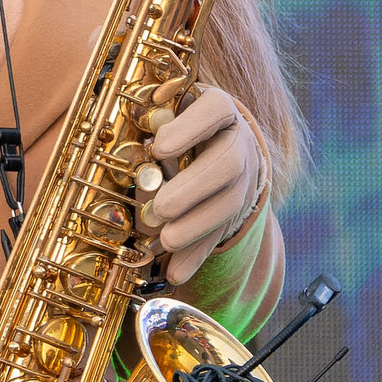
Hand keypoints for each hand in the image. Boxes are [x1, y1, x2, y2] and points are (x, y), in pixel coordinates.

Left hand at [147, 86, 265, 285]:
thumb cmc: (177, 123)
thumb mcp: (165, 111)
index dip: (190, 128)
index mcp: (218, 108)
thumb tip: (137, 141)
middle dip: (194, 189)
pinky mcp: (238, 209)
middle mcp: (238, 141)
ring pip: (230, 202)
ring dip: (197, 225)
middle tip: (161, 207)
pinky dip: (197, 255)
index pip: (215, 108)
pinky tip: (175, 273)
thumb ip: (148, 123)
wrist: (217, 142)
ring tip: (165, 240)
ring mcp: (244, 176)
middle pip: (228, 163)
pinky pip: (221, 234)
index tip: (159, 147)